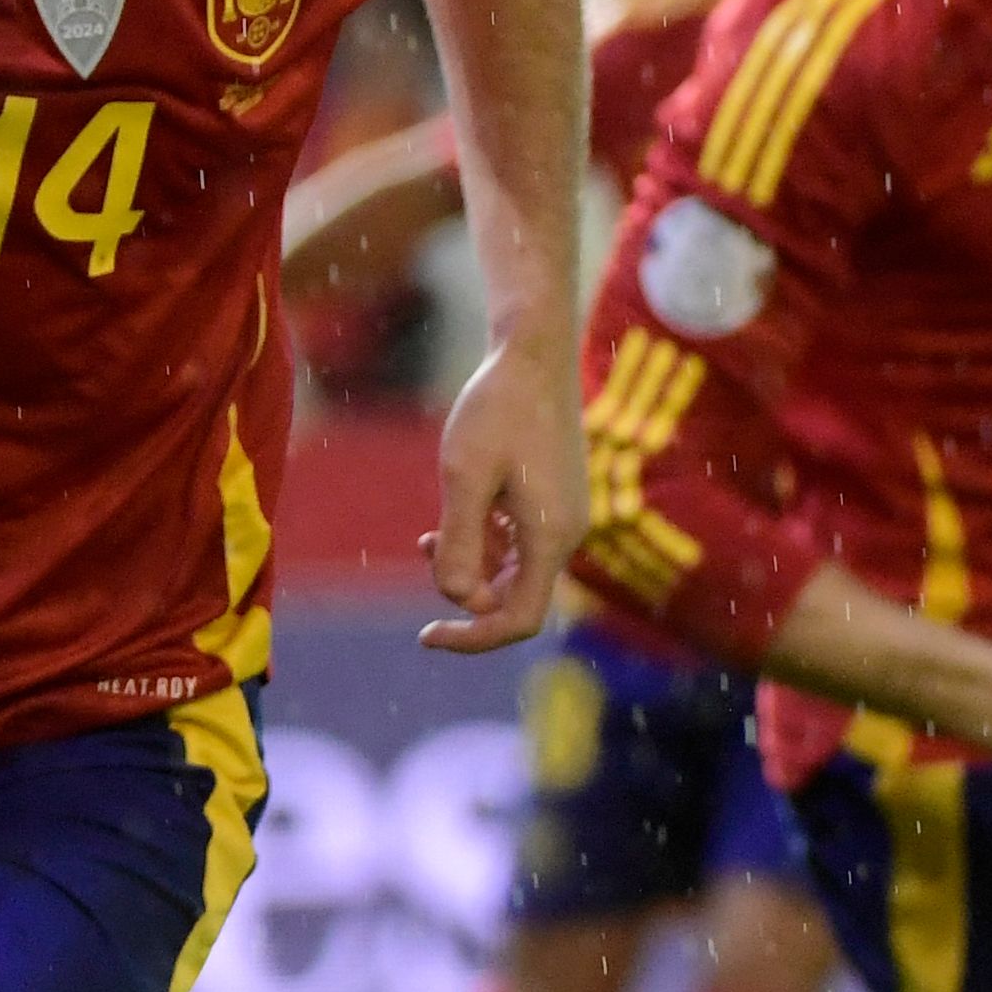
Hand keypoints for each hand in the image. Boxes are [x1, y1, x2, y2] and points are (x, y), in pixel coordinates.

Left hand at [417, 336, 584, 652]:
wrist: (533, 354)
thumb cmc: (497, 409)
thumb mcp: (464, 474)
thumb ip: (459, 541)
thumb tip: (455, 598)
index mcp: (549, 536)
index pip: (517, 620)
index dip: (472, 637)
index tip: (425, 635)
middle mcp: (566, 533)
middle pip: (515, 598)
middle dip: (466, 590)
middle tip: (425, 549)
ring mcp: (564, 515)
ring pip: (514, 569)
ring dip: (472, 562)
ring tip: (430, 534)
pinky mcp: (556, 497)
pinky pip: (520, 541)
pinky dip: (487, 540)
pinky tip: (454, 519)